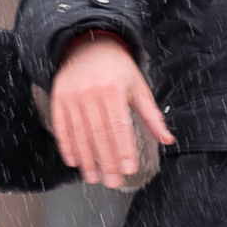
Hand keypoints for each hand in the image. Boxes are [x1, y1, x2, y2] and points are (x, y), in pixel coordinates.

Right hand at [47, 34, 174, 192]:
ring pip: (79, 134)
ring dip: (87, 159)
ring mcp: (73, 95)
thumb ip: (152, 115)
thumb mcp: (138, 87)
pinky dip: (67, 145)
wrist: (88, 44)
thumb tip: (167, 140)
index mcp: (114, 89)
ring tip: (94, 177)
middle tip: (113, 182)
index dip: (124, 150)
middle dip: (106, 161)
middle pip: (99, 134)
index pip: (119, 126)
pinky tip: (74, 161)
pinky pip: (62, 126)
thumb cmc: (118, 69)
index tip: (128, 169)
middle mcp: (91, 92)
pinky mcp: (59, 97)